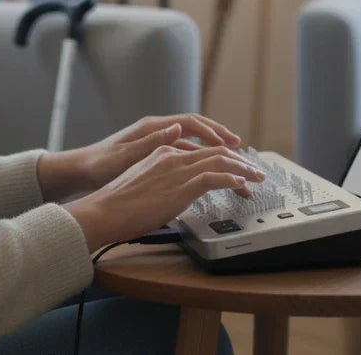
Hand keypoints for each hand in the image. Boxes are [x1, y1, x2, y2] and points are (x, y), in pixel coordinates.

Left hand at [38, 114, 241, 200]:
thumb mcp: (126, 155)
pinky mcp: (153, 152)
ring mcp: (155, 140)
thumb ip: (153, 142)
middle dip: (219, 135)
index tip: (229, 143)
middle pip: (196, 128)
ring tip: (230, 156)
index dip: (213, 132)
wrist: (81, 170)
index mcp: (153, 127)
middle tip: (238, 147)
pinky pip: (183, 151)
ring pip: (191, 141)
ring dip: (211, 147)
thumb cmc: (100, 164)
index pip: (191, 123)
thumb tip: (177, 128)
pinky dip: (198, 156)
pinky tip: (206, 167)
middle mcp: (156, 130)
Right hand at [63, 141, 266, 251]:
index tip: (233, 166)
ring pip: (220, 160)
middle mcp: (172, 155)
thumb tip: (170, 195)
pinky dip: (232, 178)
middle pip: (214, 152)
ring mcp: (177, 168)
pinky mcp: (181, 184)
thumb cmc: (116, 205)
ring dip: (242, 169)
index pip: (199, 151)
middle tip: (254, 172)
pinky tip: (242, 184)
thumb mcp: (142, 185)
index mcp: (162, 153)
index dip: (220, 157)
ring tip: (256, 178)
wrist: (103, 210)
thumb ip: (160, 183)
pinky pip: (214, 177)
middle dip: (238, 161)